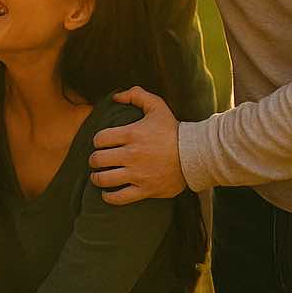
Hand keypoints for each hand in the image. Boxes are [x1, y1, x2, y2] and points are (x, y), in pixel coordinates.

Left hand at [88, 87, 187, 204]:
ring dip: (97, 177)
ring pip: (105, 179)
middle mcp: (132, 155)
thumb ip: (136, 95)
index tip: (102, 143)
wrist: (197, 155)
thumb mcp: (157, 106)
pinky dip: (109, 196)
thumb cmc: (174, 130)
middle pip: (98, 159)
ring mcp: (138, 174)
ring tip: (97, 175)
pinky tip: (106, 193)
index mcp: (131, 134)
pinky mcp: (146, 190)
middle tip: (97, 160)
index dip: (97, 141)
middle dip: (94, 159)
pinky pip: (120, 197)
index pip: (99, 139)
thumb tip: (116, 96)